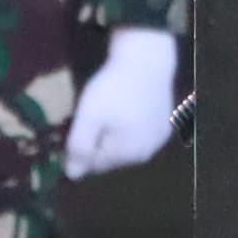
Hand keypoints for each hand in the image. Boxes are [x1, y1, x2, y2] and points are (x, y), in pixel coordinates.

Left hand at [64, 27, 182, 178]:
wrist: (147, 61)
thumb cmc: (114, 89)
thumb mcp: (88, 116)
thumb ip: (79, 148)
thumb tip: (72, 176)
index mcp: (125, 155)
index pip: (93, 165)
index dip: (82, 146)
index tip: (80, 123)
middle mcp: (145, 154)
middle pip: (110, 157)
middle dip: (99, 141)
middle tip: (96, 114)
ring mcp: (158, 141)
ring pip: (126, 146)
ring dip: (115, 134)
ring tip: (113, 108)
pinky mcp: (165, 126)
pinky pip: (140, 135)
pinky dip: (132, 126)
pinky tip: (131, 108)